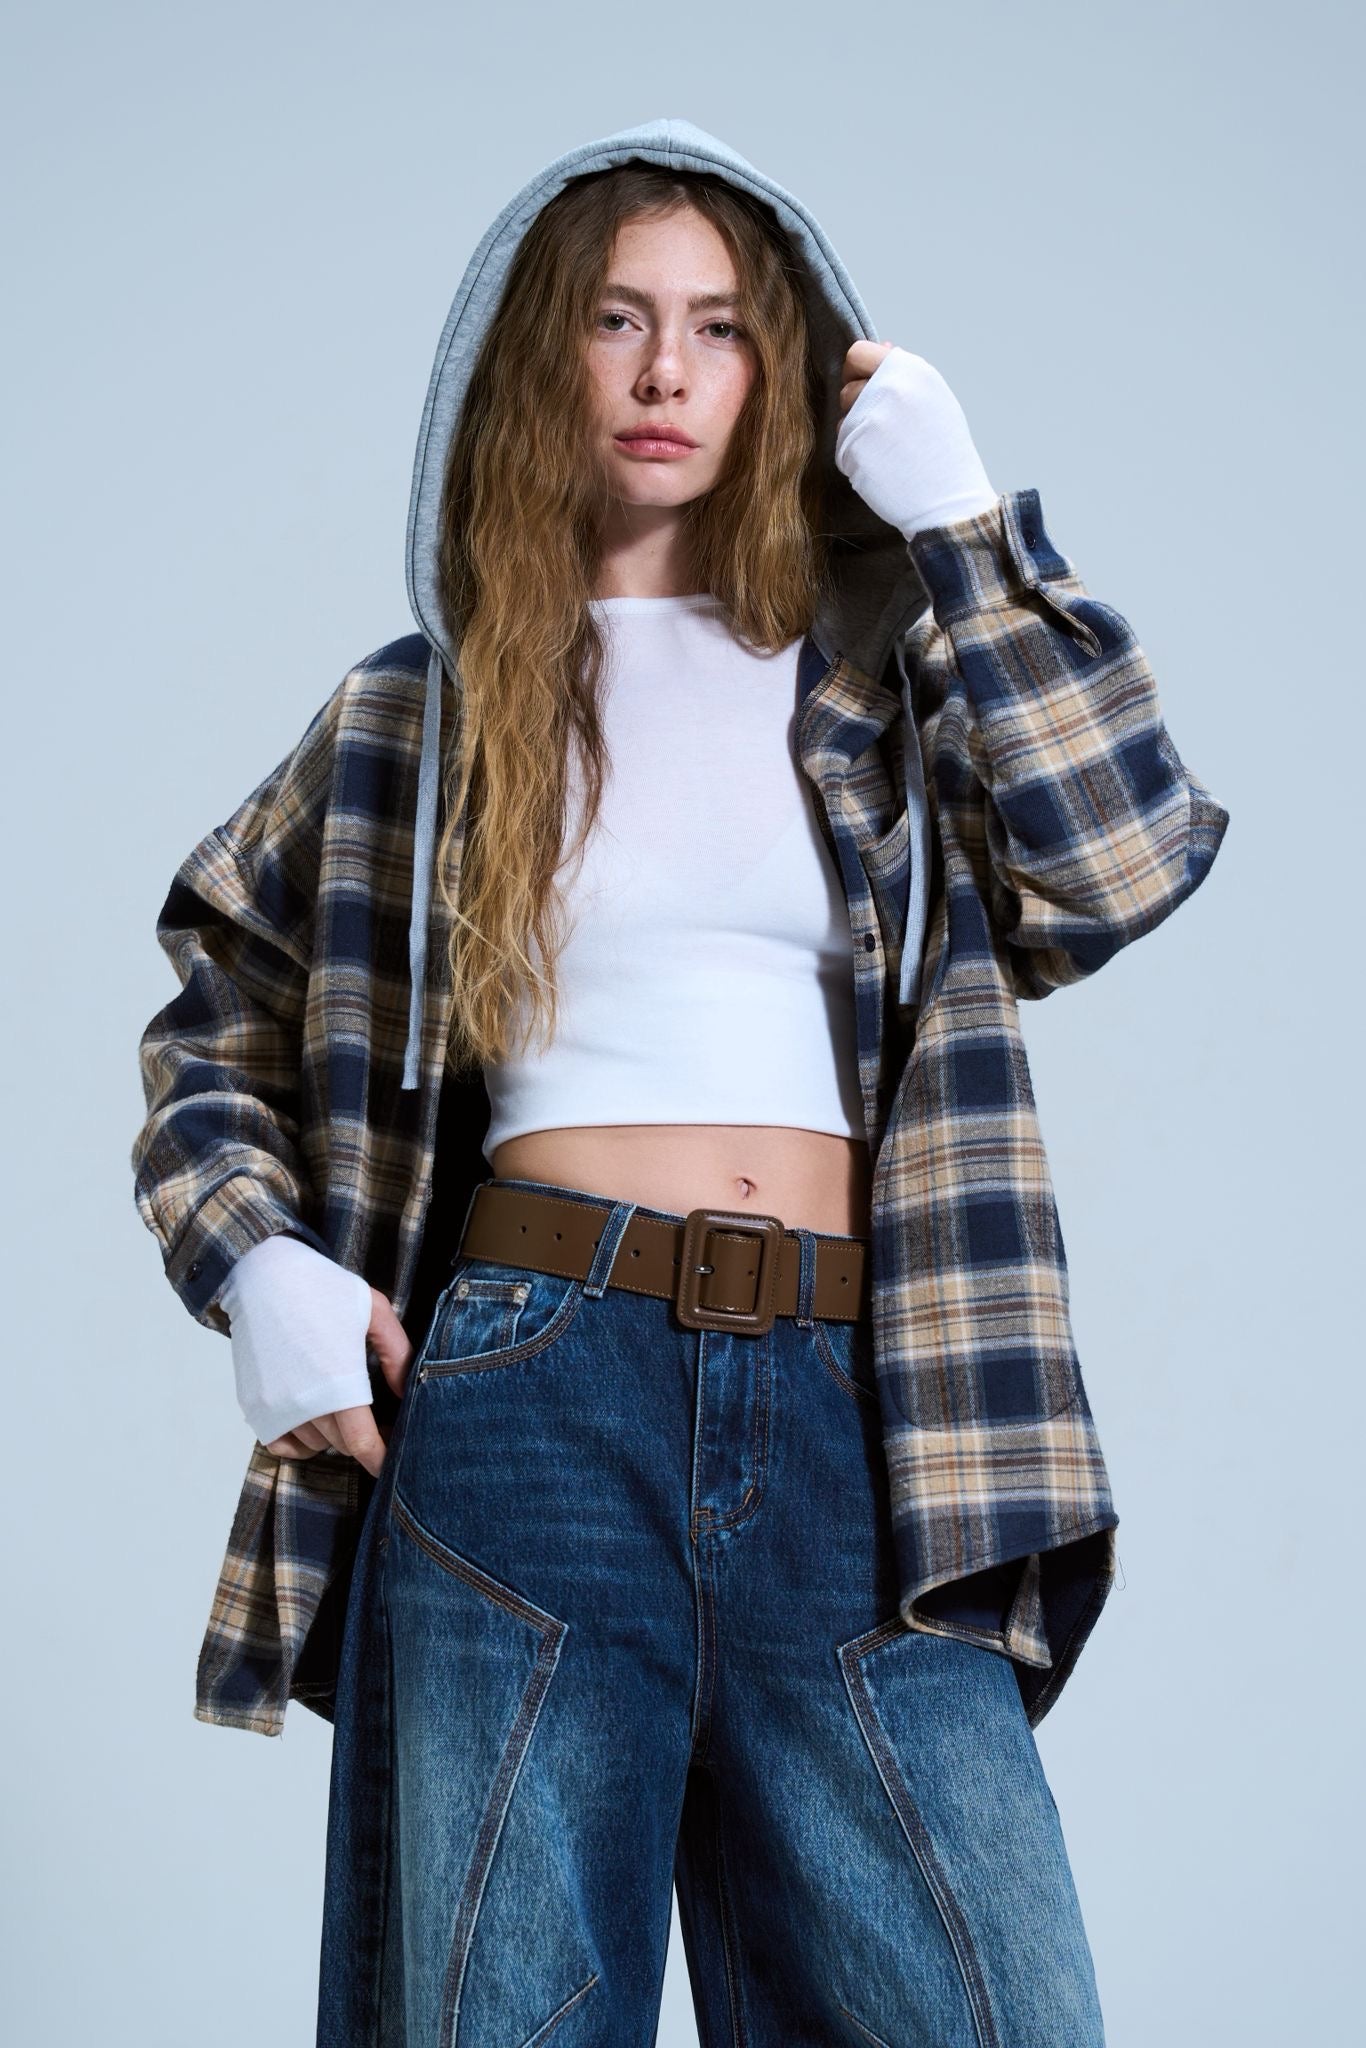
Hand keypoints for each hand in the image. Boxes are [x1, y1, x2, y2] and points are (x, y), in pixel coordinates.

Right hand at [264, 1285, 413, 1478]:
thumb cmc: (322, 1288)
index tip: (394, 1465)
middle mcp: (304, 1402)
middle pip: (342, 1445)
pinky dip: (300, 1441)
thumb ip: (397, 1354)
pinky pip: (282, 1445)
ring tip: (345, 1405)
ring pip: (315, 1443)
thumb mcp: (374, 1311)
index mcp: (338, 1382)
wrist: (263, 1275)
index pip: (362, 1443)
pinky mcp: (254, 1405)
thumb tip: (407, 1392)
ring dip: (334, 1435)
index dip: (381, 1459)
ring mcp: (275, 1407)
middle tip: (379, 1419)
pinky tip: (313, 1418)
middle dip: (365, 1438)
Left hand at [834, 341, 997, 538]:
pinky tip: (883, 469)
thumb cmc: (944, 452)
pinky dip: (856, 462)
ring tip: (889, 453)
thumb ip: (904, 374)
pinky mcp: (853, 449)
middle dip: (858, 409)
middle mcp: (887, 388)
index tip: (865, 389)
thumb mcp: (935, 400)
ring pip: (842, 422)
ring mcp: (868, 418)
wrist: (949, 501)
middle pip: (846, 390)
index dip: (856, 372)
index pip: (856, 353)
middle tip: (888, 432)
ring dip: (857, 437)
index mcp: (910, 369)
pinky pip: (842, 450)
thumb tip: (882, 346)